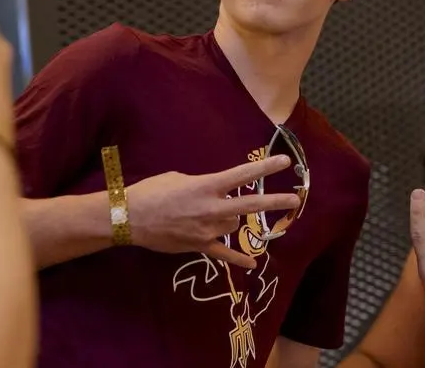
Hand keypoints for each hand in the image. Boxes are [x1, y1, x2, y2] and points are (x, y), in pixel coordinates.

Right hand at [126, 155, 303, 268]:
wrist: (129, 217)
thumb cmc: (152, 191)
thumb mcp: (179, 178)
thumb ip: (202, 184)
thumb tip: (214, 191)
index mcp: (206, 185)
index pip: (242, 175)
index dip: (265, 168)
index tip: (284, 161)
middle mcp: (211, 207)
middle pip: (251, 205)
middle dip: (274, 202)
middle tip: (295, 200)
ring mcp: (207, 229)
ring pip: (234, 224)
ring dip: (232, 218)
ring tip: (213, 213)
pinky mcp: (199, 246)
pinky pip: (224, 254)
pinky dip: (238, 259)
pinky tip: (253, 264)